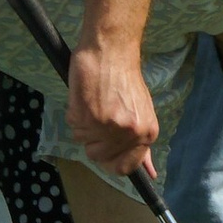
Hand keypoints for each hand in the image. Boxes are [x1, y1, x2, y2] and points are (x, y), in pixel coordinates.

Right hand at [67, 40, 158, 175]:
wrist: (110, 50)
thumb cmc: (123, 77)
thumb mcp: (141, 112)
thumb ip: (141, 143)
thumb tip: (149, 172)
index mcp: (146, 133)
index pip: (125, 167)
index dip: (111, 159)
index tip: (105, 148)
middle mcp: (129, 133)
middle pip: (99, 156)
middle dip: (93, 139)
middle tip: (98, 115)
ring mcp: (107, 127)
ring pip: (83, 141)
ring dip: (83, 124)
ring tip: (93, 102)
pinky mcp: (87, 117)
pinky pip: (73, 126)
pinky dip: (74, 112)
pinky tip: (85, 96)